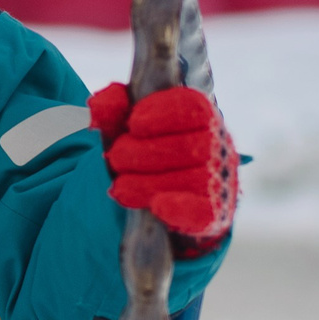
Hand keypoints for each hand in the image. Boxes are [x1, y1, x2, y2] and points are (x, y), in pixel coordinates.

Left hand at [88, 83, 235, 254]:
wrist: (166, 195)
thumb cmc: (148, 150)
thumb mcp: (127, 125)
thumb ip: (113, 108)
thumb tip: (100, 105)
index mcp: (200, 118)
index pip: (192, 107)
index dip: (163, 112)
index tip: (133, 123)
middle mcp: (217, 147)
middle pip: (190, 146)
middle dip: (144, 153)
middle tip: (116, 158)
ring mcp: (218, 181)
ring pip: (194, 179)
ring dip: (149, 183)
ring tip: (120, 187)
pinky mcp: (214, 214)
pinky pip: (205, 212)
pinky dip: (181, 209)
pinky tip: (157, 205)